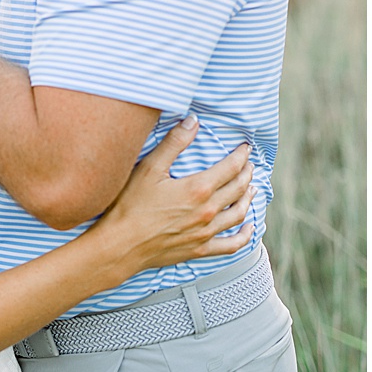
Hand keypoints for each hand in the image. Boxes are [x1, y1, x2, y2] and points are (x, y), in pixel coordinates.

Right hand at [92, 117, 254, 270]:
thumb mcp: (149, 168)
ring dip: (248, 198)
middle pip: (238, 188)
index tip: (246, 147)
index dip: (241, 155)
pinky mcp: (200, 250)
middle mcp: (208, 211)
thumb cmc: (130, 205)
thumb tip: (193, 121)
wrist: (120, 245)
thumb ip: (174, 143)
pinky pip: (231, 245)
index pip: (231, 167)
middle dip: (247, 173)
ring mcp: (205, 232)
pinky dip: (244, 236)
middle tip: (249, 164)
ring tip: (252, 188)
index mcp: (198, 188)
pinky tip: (249, 228)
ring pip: (238, 213)